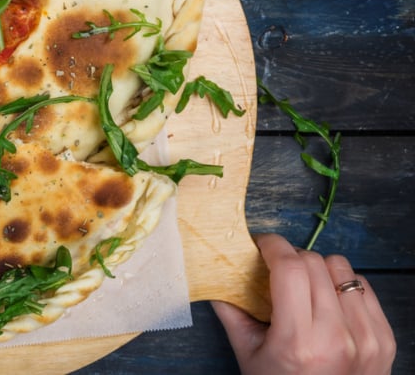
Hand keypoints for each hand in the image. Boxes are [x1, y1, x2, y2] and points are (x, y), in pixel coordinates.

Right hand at [212, 233, 394, 374]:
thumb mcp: (247, 355)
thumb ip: (231, 312)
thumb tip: (215, 273)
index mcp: (298, 341)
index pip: (290, 268)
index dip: (273, 246)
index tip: (261, 244)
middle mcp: (337, 338)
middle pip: (314, 263)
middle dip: (290, 258)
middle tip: (276, 269)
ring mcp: (366, 338)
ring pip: (341, 268)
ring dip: (318, 269)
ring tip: (305, 286)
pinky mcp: (384, 340)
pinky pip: (363, 287)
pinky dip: (341, 286)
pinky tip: (327, 301)